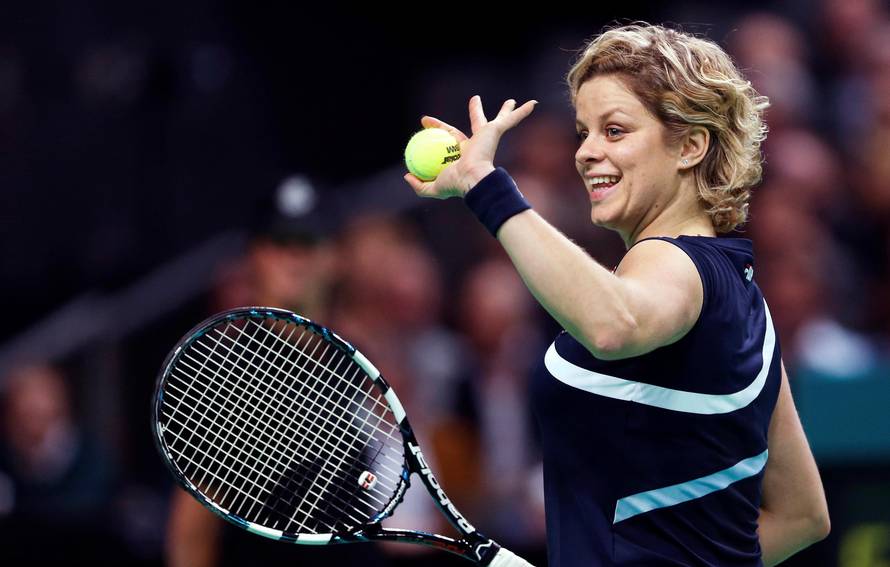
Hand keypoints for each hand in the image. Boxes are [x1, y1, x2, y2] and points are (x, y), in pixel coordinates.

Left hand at [403, 95, 536, 198]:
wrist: (475, 181)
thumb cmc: (456, 184)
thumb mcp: (432, 187)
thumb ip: (419, 185)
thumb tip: (406, 175)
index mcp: (464, 153)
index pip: (450, 136)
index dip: (437, 127)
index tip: (423, 121)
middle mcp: (478, 144)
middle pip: (478, 123)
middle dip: (477, 112)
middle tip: (474, 99)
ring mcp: (488, 137)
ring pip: (498, 119)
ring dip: (505, 110)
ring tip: (510, 101)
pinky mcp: (496, 132)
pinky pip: (510, 120)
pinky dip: (522, 113)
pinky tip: (533, 104)